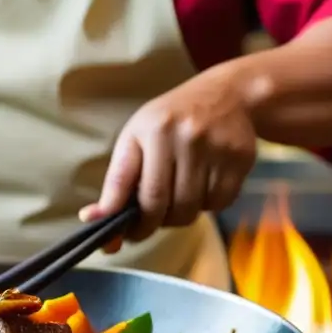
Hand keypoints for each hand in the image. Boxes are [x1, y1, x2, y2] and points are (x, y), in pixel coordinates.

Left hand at [81, 64, 257, 251]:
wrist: (228, 95)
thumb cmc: (170, 122)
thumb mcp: (136, 139)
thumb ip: (116, 182)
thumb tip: (91, 221)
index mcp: (152, 130)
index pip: (132, 188)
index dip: (124, 220)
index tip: (117, 237)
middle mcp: (184, 136)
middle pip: (162, 206)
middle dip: (151, 223)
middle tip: (149, 220)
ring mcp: (215, 148)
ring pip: (190, 210)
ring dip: (179, 214)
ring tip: (177, 194)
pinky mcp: (240, 159)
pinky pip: (218, 204)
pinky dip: (207, 205)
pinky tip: (203, 185)